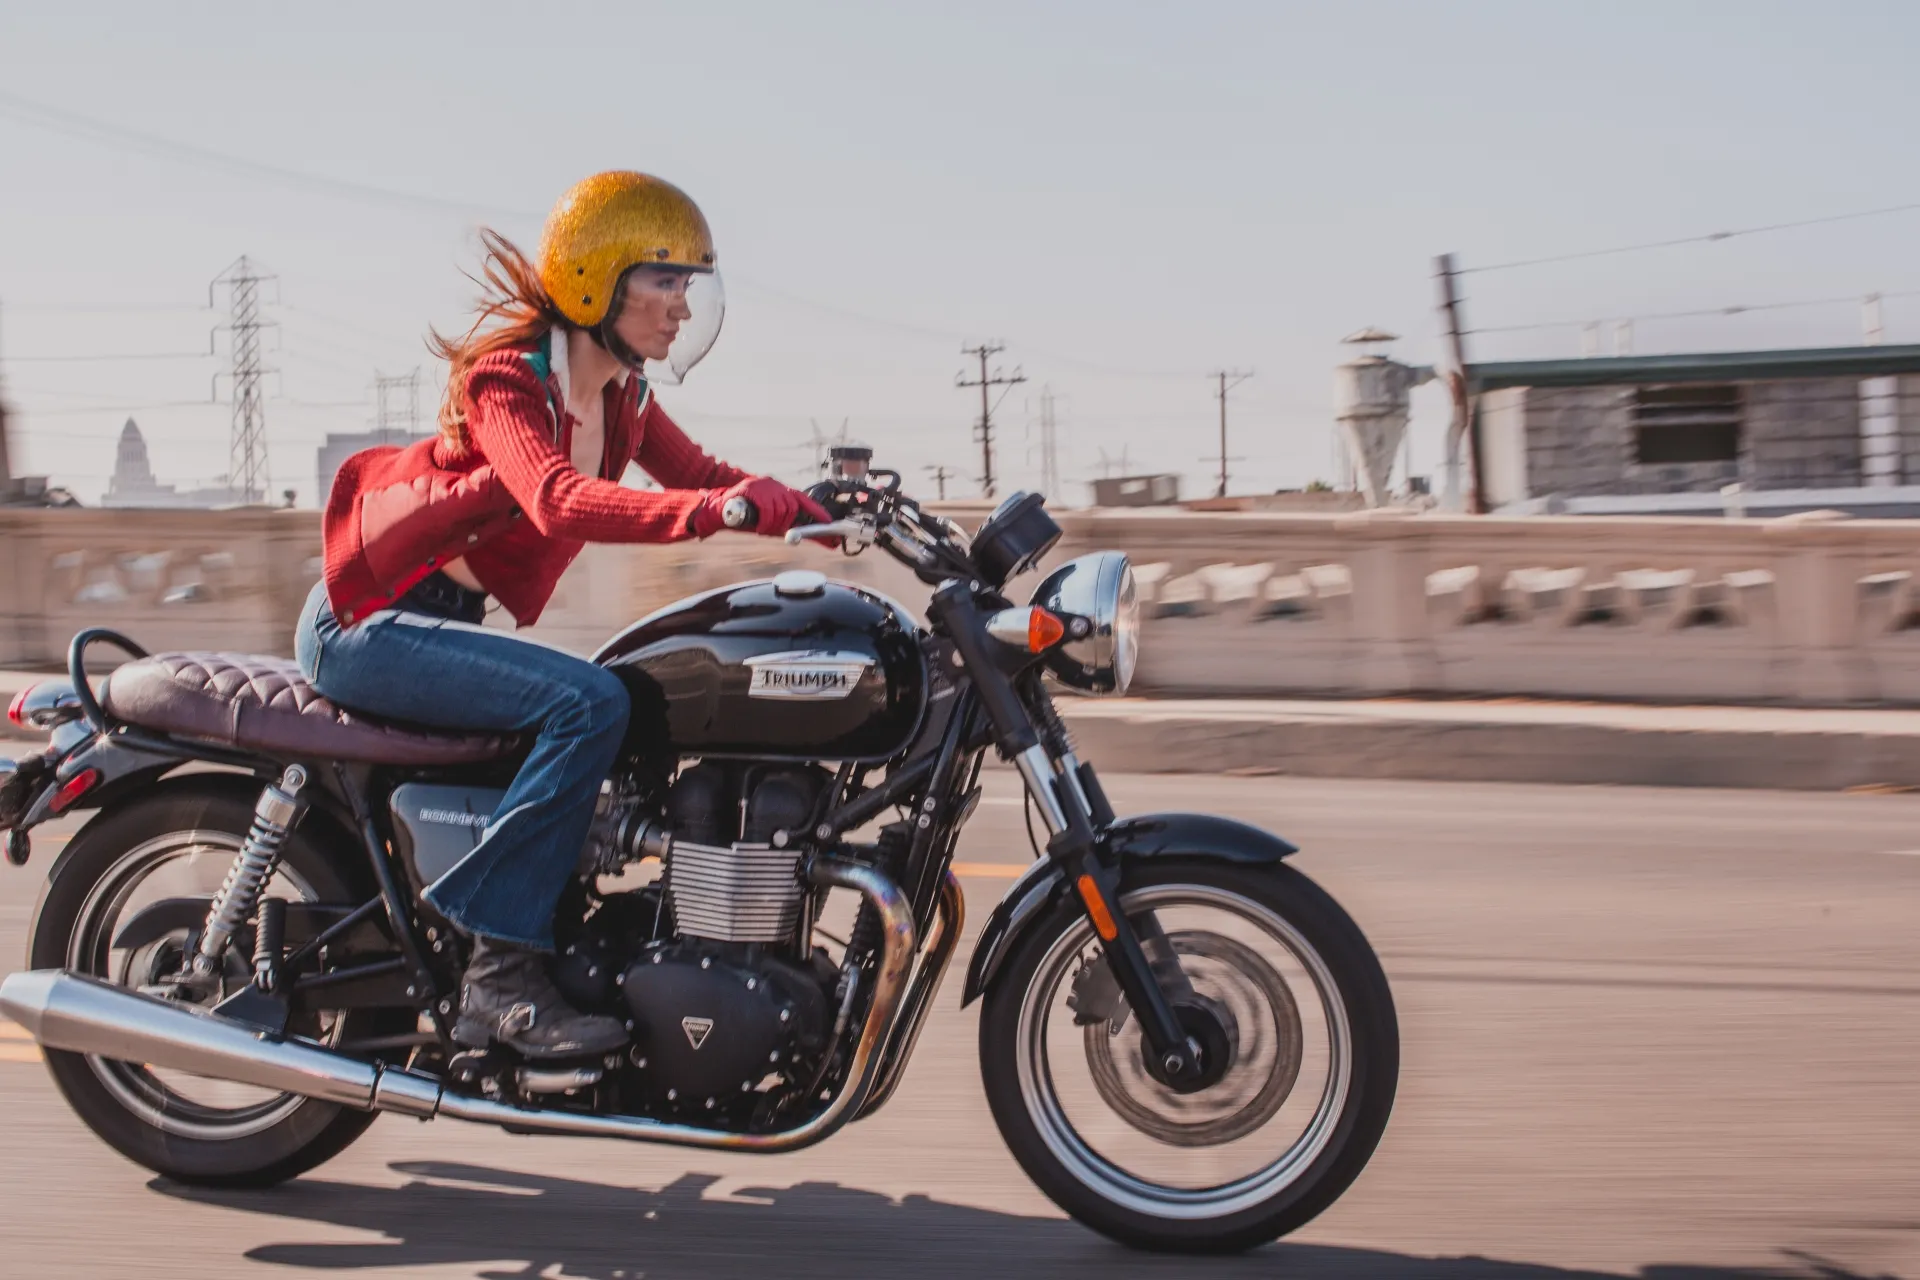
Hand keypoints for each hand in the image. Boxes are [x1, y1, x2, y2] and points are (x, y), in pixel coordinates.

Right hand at [690, 476, 830, 537]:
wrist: (721, 511)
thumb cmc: (748, 518)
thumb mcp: (772, 523)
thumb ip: (791, 528)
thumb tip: (812, 538)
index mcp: (781, 491)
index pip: (804, 500)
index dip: (817, 512)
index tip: (829, 523)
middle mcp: (775, 485)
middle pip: (793, 507)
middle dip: (785, 523)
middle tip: (772, 530)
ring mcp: (764, 485)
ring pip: (781, 509)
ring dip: (772, 524)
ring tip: (761, 527)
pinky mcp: (753, 488)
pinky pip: (768, 510)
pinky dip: (764, 522)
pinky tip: (757, 525)